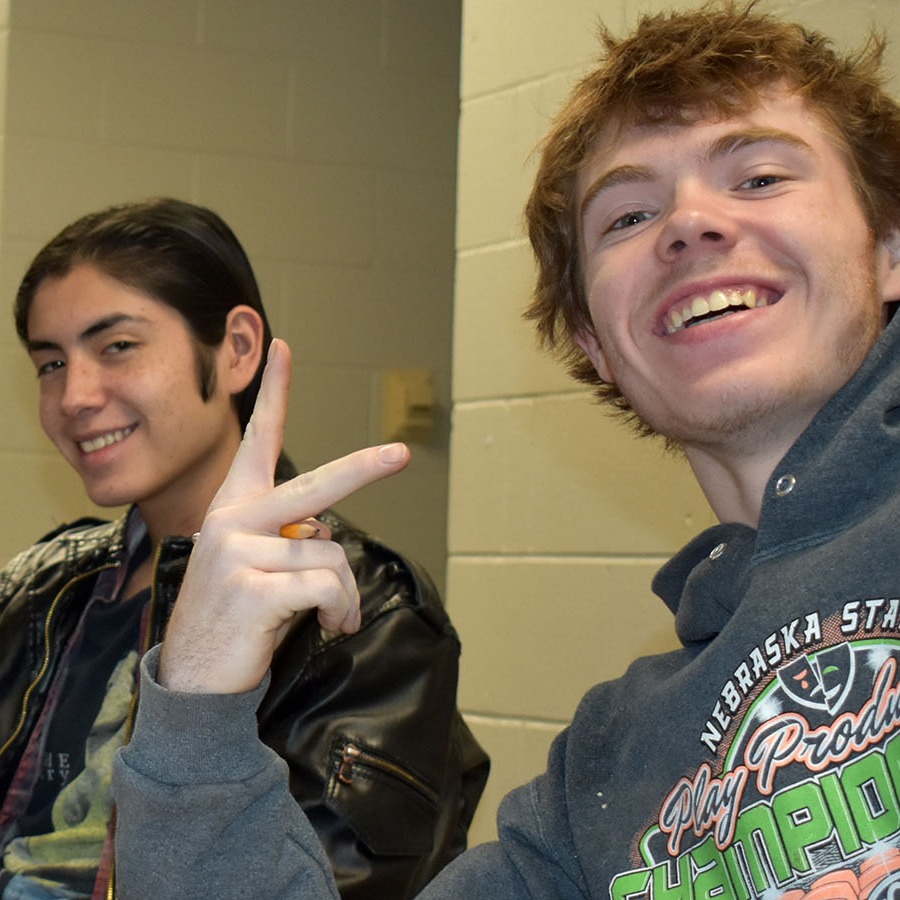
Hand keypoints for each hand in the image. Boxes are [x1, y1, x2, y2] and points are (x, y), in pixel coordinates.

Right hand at [158, 339, 409, 693]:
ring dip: (345, 596)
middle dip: (363, 469)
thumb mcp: (255, 568)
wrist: (192, 683)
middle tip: (399, 455)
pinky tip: (328, 628)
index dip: (276, 394)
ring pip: (333, 556)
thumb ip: (288, 537)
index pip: (257, 442)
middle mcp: (232, 520)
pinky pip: (329, 588)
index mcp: (234, 508)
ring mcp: (238, 552)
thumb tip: (325, 529)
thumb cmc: (235, 621)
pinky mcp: (251, 588)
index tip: (284, 348)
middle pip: (315, 486)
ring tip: (329, 618)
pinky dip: (341, 612)